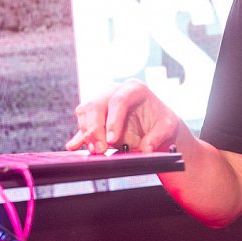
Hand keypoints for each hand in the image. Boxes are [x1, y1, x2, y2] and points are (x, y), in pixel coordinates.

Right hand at [65, 79, 181, 154]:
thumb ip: (157, 137)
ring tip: (95, 151)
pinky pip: (83, 123)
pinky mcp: (96, 115)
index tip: (111, 140)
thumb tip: (145, 148)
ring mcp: (103, 101)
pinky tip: (74, 147)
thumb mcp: (167, 129)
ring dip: (86, 132)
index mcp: (135, 89)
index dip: (113, 120)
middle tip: (101, 150)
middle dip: (95, 129)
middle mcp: (115, 91)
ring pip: (85, 111)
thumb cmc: (162, 123)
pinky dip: (79, 135)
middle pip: (97, 104)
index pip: (119, 100)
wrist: (156, 127)